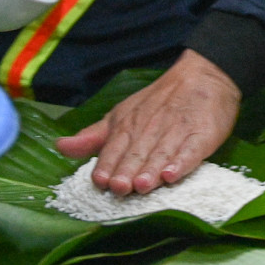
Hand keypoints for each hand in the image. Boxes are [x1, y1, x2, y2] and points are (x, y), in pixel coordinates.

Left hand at [55, 49, 240, 192]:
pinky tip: (173, 174)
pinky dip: (182, 162)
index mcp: (129, 124)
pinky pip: (192, 150)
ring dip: (151, 169)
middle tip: (120, 188)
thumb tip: (60, 147)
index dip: (108, 164)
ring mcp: (178, 130)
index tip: (101, 180)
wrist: (204, 76)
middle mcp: (151, 127)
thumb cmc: (159, 102)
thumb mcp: (121, 115)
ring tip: (143, 185)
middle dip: (128, 170)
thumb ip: (93, 137)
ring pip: (162, 153)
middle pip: (138, 153)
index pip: (115, 147)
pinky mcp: (203, 135)